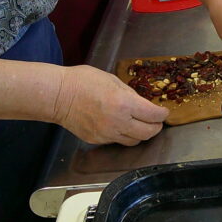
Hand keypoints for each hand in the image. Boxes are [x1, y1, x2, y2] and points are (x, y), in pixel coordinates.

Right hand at [52, 66, 168, 145]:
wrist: (58, 96)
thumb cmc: (83, 81)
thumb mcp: (113, 80)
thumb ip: (131, 94)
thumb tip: (143, 104)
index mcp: (124, 104)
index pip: (153, 115)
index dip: (162, 114)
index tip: (163, 111)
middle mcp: (118, 122)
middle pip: (148, 133)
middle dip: (156, 127)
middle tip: (156, 121)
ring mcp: (107, 134)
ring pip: (134, 141)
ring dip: (141, 133)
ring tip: (140, 124)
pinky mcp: (97, 140)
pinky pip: (117, 141)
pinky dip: (123, 135)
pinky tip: (121, 126)